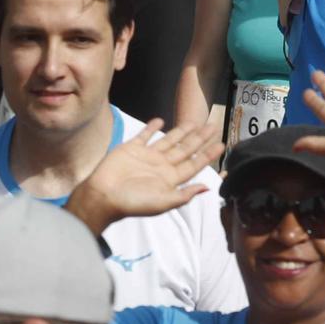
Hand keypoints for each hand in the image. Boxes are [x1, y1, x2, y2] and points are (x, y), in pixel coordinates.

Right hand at [68, 119, 220, 232]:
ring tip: (194, 122)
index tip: (221, 145)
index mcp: (170, 179)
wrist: (103, 196)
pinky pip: (145, 135)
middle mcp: (161, 166)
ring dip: (181, 132)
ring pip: (168, 140)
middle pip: (185, 149)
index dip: (207, 155)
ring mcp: (147, 156)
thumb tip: (207, 188)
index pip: (193, 164)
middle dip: (199, 139)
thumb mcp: (162, 202)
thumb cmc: (133, 202)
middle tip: (213, 126)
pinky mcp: (132, 148)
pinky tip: (160, 121)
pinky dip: (152, 127)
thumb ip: (184, 195)